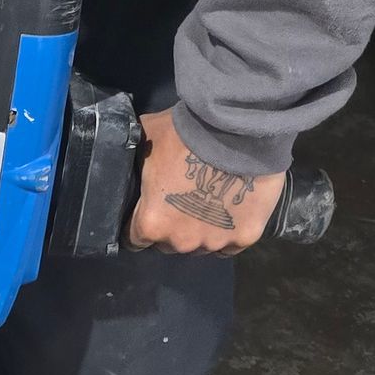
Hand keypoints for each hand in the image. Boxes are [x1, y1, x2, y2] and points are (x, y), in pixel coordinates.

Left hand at [127, 108, 285, 254]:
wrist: (236, 128)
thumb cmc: (184, 133)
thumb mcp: (145, 141)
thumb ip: (135, 162)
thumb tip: (129, 159)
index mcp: (151, 223)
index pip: (135, 239)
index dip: (139, 223)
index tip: (148, 210)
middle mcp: (181, 241)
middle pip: (169, 244)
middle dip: (171, 227)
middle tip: (182, 199)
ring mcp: (214, 242)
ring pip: (201, 246)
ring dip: (201, 230)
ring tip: (210, 202)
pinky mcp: (245, 237)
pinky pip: (231, 245)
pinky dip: (231, 231)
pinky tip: (233, 210)